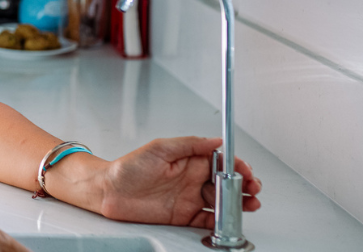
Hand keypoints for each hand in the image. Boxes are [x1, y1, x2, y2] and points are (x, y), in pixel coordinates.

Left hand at [99, 137, 262, 227]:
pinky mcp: (183, 216)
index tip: (246, 171)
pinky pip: (207, 220)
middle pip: (227, 183)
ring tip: (249, 204)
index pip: (221, 162)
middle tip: (253, 189)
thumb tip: (215, 140)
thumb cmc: (128, 167)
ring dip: (238, 203)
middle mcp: (192, 180)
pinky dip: (220, 221)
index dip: (237, 166)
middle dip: (244, 186)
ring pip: (222, 202)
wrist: (109, 191)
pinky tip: (228, 220)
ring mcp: (189, 198)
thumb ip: (189, 144)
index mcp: (189, 161)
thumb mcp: (159, 148)